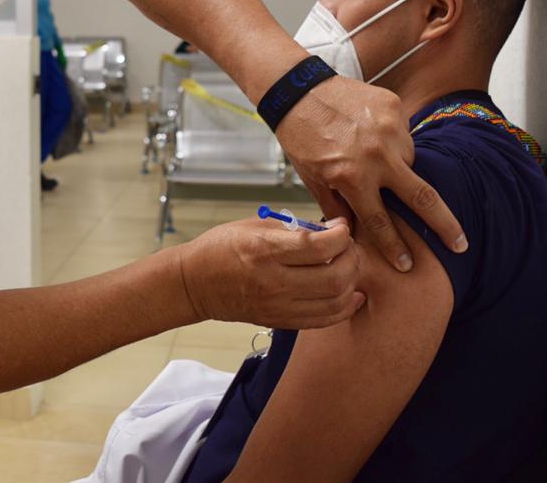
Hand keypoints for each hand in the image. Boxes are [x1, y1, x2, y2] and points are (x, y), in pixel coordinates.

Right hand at [176, 218, 363, 329]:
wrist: (195, 283)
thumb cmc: (220, 248)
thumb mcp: (253, 224)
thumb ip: (292, 228)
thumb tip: (328, 230)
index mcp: (264, 250)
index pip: (319, 246)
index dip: (340, 235)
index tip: (341, 227)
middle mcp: (273, 281)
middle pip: (334, 276)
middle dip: (351, 258)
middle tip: (348, 247)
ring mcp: (277, 306)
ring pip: (334, 301)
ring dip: (351, 282)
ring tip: (347, 267)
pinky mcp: (279, 321)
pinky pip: (323, 320)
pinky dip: (343, 308)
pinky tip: (350, 294)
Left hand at [276, 75, 466, 271]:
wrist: (298, 91)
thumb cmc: (301, 138)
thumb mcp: (313, 179)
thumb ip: (337, 207)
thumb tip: (355, 232)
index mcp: (352, 177)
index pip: (381, 222)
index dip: (394, 247)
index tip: (407, 264)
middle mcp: (376, 156)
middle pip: (422, 198)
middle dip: (445, 225)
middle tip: (461, 245)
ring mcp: (389, 130)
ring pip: (410, 161)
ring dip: (399, 167)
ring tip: (371, 156)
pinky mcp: (395, 108)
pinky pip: (404, 134)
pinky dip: (392, 140)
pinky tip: (371, 135)